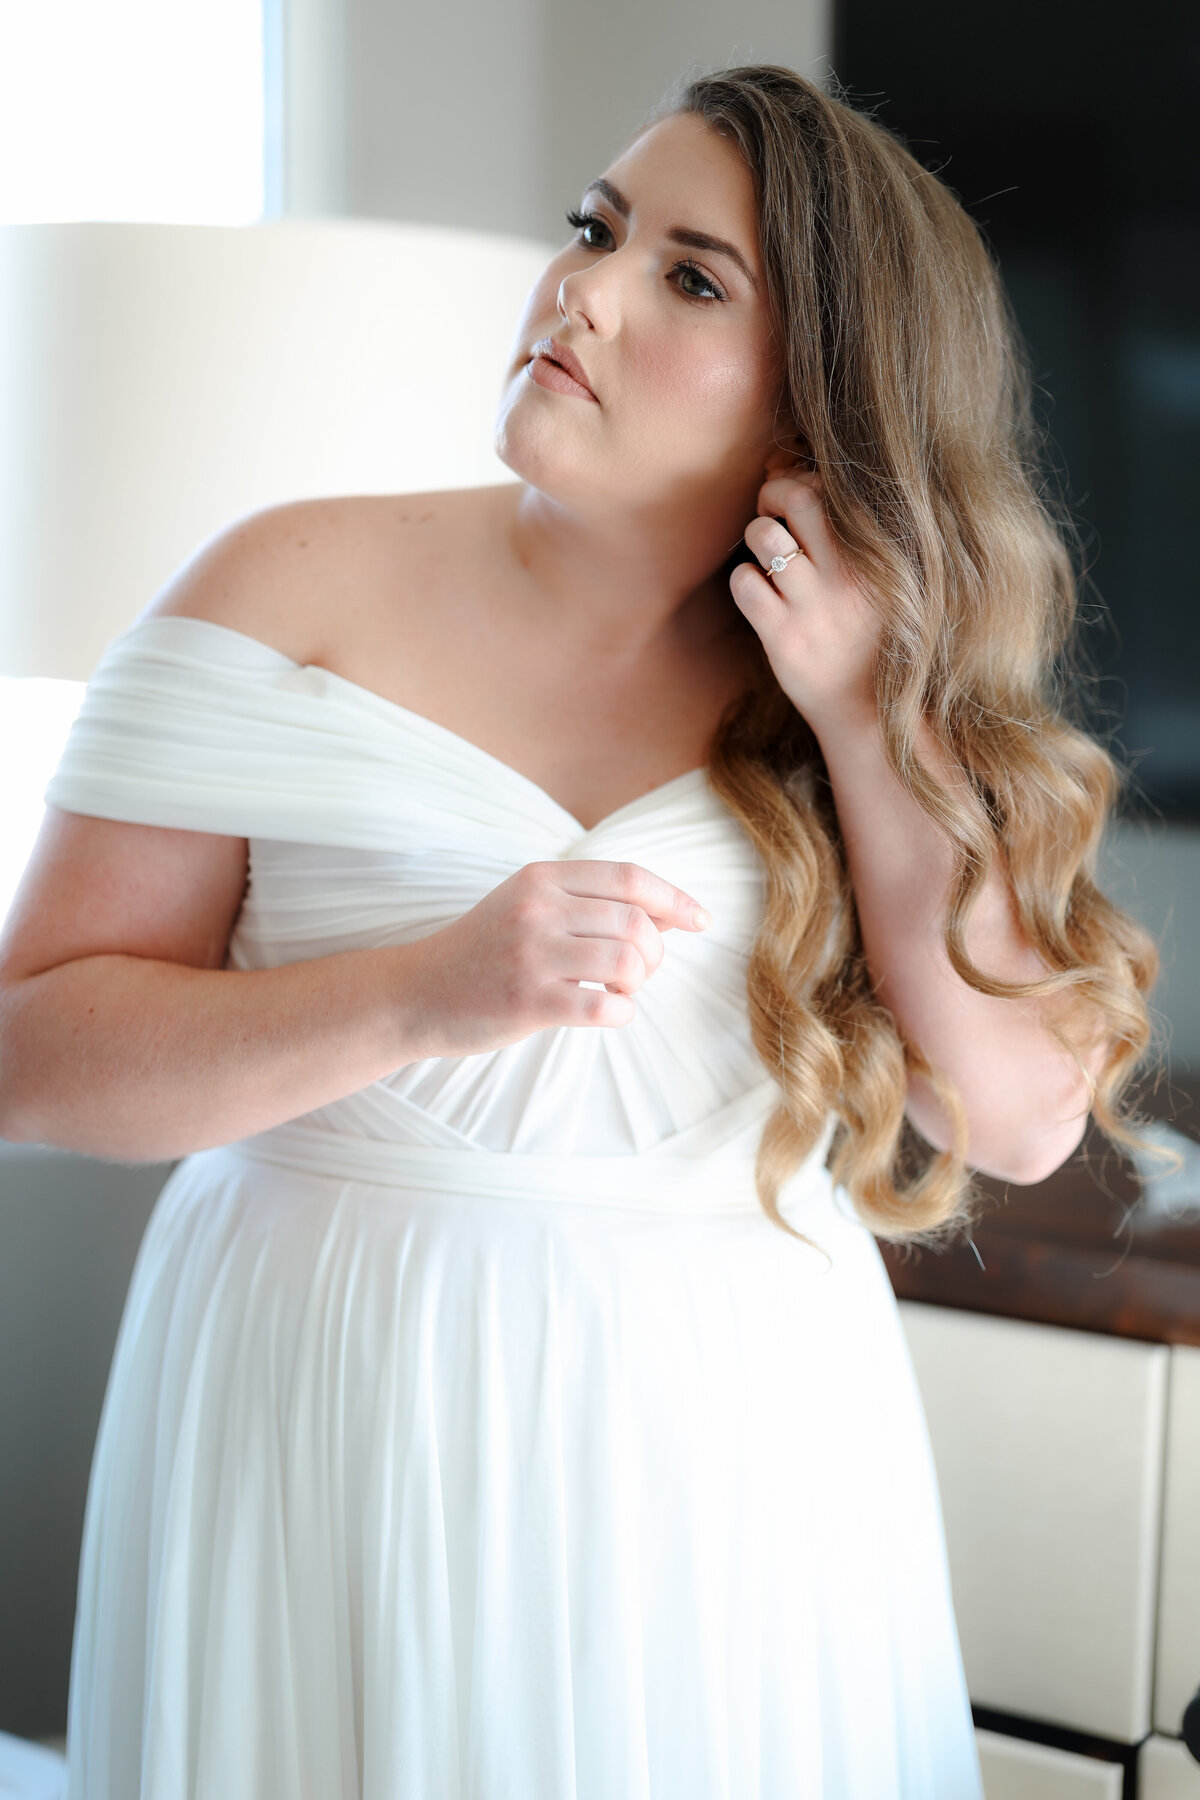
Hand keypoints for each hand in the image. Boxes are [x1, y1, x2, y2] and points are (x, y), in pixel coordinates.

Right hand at [401, 859, 710, 1058]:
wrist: (415, 994)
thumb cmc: (482, 953)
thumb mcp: (528, 907)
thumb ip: (589, 903)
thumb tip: (669, 914)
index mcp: (542, 878)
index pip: (630, 877)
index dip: (675, 899)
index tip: (701, 920)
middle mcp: (538, 908)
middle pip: (637, 922)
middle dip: (655, 953)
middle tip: (637, 973)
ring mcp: (532, 954)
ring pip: (629, 962)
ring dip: (638, 984)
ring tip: (618, 992)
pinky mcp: (528, 1001)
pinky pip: (606, 1007)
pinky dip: (621, 1013)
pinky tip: (605, 1012)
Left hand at [729, 458, 881, 739]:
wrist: (871, 712)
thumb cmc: (869, 638)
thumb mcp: (882, 584)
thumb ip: (854, 540)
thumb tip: (808, 481)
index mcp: (876, 556)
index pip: (833, 488)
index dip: (804, 481)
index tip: (799, 500)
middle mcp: (847, 575)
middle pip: (797, 497)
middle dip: (773, 494)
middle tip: (772, 514)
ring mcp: (813, 605)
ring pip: (763, 535)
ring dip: (756, 535)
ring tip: (766, 557)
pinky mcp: (783, 636)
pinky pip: (744, 582)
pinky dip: (743, 580)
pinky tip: (759, 595)